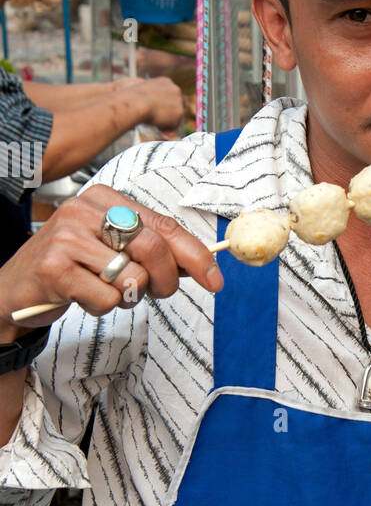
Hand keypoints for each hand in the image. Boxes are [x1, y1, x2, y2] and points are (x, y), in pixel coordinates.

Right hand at [0, 184, 222, 338]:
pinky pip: (107, 298)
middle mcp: (85, 209)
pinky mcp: (55, 267)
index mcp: (106, 198)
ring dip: (127, 297)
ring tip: (102, 289)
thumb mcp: (114, 249)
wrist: (16, 289)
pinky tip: (81, 297)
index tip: (216, 280)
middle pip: (153, 248)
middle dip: (165, 281)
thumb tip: (203, 265)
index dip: (196, 255)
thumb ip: (154, 250)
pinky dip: (102, 307)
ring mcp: (67, 236)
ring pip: (131, 277)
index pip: (164, 225)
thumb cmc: (74, 268)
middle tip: (157, 294)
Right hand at [127, 77, 183, 133]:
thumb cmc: (131, 97)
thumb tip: (145, 100)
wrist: (135, 102)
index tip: (154, 111)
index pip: (169, 96)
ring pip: (174, 116)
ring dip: (165, 122)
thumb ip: (145, 95)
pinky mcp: (179, 112)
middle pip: (174, 106)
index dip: (162, 106)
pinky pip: (174, 125)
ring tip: (152, 121)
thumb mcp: (139, 92)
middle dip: (166, 115)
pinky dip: (165, 128)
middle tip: (155, 120)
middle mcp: (175, 89)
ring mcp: (178, 100)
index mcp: (166, 82)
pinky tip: (156, 124)